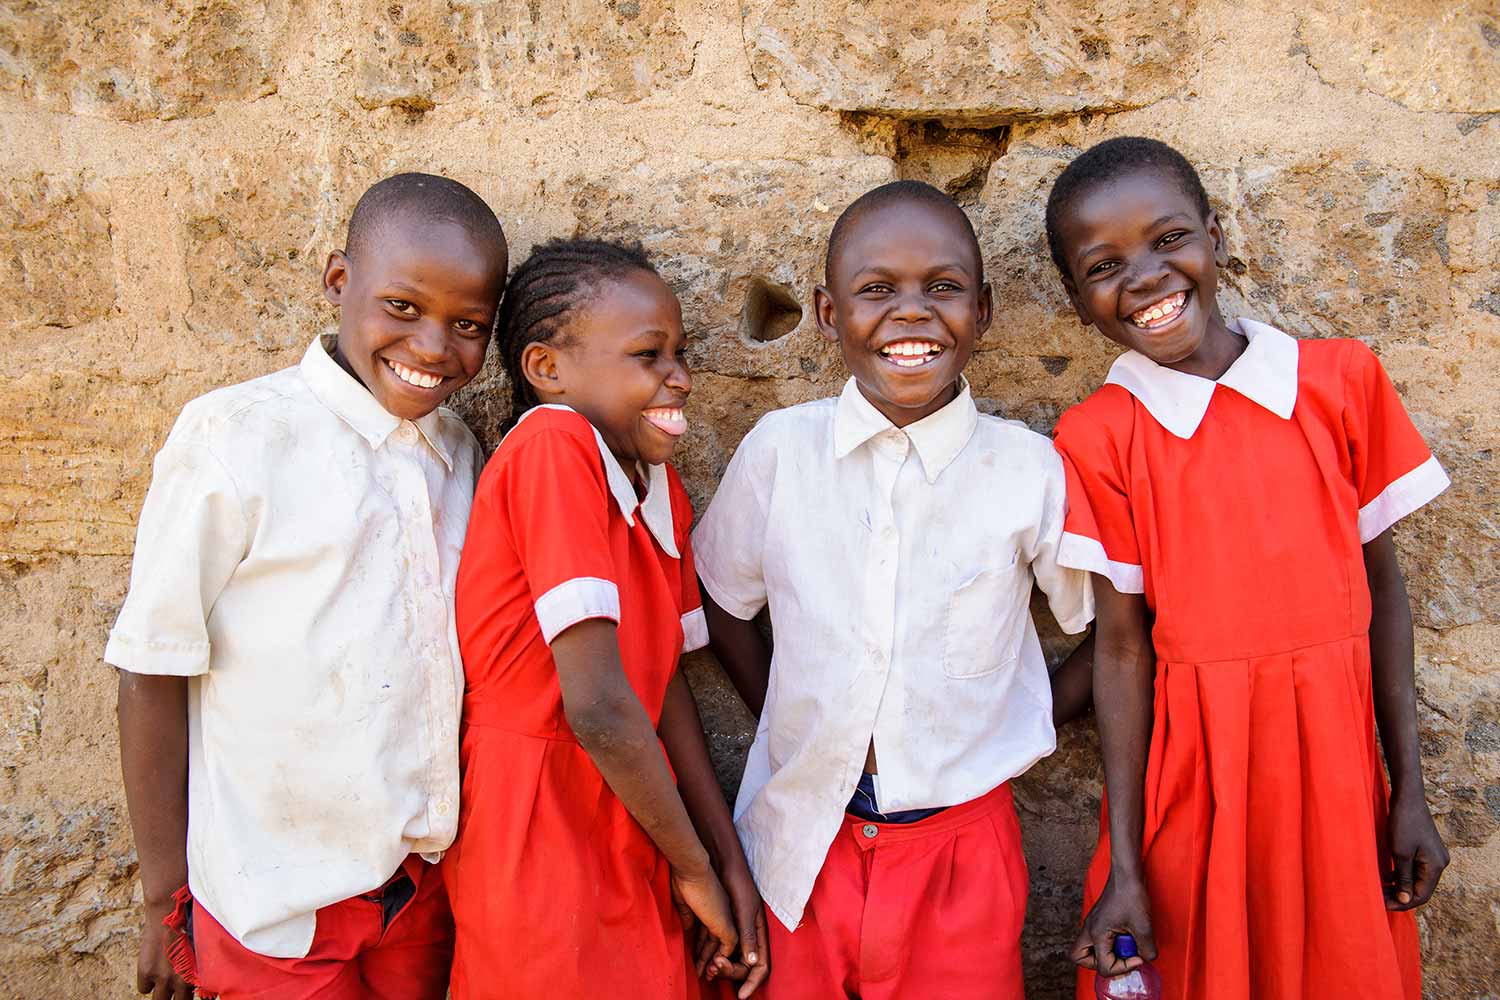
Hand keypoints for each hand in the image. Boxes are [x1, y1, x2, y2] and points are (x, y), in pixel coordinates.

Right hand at [135, 899, 196, 999]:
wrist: (170, 910)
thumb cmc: (191, 923)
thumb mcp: (202, 947)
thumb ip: (200, 965)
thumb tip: (202, 976)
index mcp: (200, 974)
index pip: (199, 997)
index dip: (193, 993)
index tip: (190, 990)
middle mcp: (183, 980)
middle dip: (178, 996)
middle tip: (176, 985)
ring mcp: (163, 977)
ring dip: (162, 991)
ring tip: (164, 979)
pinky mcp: (146, 972)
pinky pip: (144, 988)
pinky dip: (147, 981)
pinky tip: (152, 967)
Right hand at [672, 867, 737, 979]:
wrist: (692, 869)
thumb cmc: (684, 878)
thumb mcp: (684, 902)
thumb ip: (689, 916)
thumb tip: (689, 929)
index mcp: (714, 904)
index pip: (710, 929)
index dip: (702, 943)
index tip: (693, 953)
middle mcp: (723, 911)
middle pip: (718, 939)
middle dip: (707, 956)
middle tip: (699, 970)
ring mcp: (726, 917)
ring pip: (724, 945)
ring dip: (713, 960)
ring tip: (703, 973)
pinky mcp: (726, 924)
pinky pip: (728, 946)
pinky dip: (721, 957)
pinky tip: (712, 966)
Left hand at [704, 856, 768, 997]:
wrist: (719, 861)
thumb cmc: (737, 883)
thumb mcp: (744, 910)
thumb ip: (747, 936)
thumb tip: (752, 963)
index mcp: (757, 932)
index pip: (760, 965)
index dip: (752, 982)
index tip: (741, 996)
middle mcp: (747, 933)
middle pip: (741, 963)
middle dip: (729, 972)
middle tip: (712, 973)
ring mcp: (734, 928)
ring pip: (726, 955)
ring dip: (715, 965)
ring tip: (702, 971)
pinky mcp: (719, 921)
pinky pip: (714, 944)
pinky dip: (707, 953)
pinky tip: (697, 959)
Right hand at [1072, 868, 1155, 977]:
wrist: (1127, 874)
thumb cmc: (1131, 895)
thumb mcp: (1144, 927)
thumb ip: (1147, 949)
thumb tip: (1147, 957)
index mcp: (1097, 934)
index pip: (1103, 966)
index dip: (1123, 968)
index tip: (1138, 958)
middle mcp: (1089, 929)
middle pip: (1079, 957)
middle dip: (1099, 964)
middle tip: (1118, 960)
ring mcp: (1092, 923)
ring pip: (1086, 947)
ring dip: (1103, 954)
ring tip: (1122, 948)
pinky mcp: (1098, 919)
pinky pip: (1096, 938)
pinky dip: (1108, 943)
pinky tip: (1124, 936)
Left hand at [1385, 792, 1448, 909]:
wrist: (1408, 798)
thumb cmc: (1403, 823)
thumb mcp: (1400, 853)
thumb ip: (1403, 878)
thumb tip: (1404, 899)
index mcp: (1436, 866)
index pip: (1421, 895)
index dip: (1402, 903)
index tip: (1383, 906)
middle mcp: (1439, 863)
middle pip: (1420, 888)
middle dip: (1399, 895)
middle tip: (1379, 899)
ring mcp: (1433, 855)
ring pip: (1416, 878)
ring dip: (1399, 885)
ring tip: (1381, 890)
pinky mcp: (1425, 849)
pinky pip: (1414, 868)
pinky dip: (1401, 874)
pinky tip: (1387, 876)